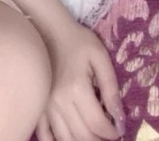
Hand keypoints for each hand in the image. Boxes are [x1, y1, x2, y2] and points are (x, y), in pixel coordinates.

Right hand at [36, 22, 124, 140]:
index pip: (97, 124)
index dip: (112, 132)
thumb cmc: (78, 41)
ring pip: (65, 139)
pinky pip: (45, 134)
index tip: (119, 130)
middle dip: (100, 140)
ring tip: (93, 137)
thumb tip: (120, 117)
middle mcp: (59, 101)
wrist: (50, 29)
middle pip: (82, 136)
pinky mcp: (38, 105)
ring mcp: (45, 105)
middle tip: (109, 136)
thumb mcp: (100, 57)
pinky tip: (68, 140)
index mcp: (77, 88)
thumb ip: (111, 87)